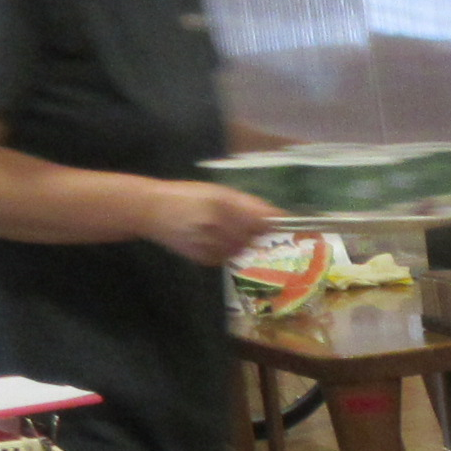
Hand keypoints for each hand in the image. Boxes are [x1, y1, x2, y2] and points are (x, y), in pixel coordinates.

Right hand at [147, 181, 284, 264]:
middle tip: (240, 223)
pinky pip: (228, 257)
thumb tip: (276, 217)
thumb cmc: (186, 196)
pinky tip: (210, 239)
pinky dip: (226, 250)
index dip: (281, 223)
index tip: (299, 226)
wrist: (150, 211)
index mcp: (223, 203)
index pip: (263, 218)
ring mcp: (212, 244)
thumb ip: (246, 204)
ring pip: (243, 249)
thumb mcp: (215, 191)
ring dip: (241, 242)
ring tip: (220, 229)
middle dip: (256, 232)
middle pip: (256, 236)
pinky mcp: (206, 259)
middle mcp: (219, 225)